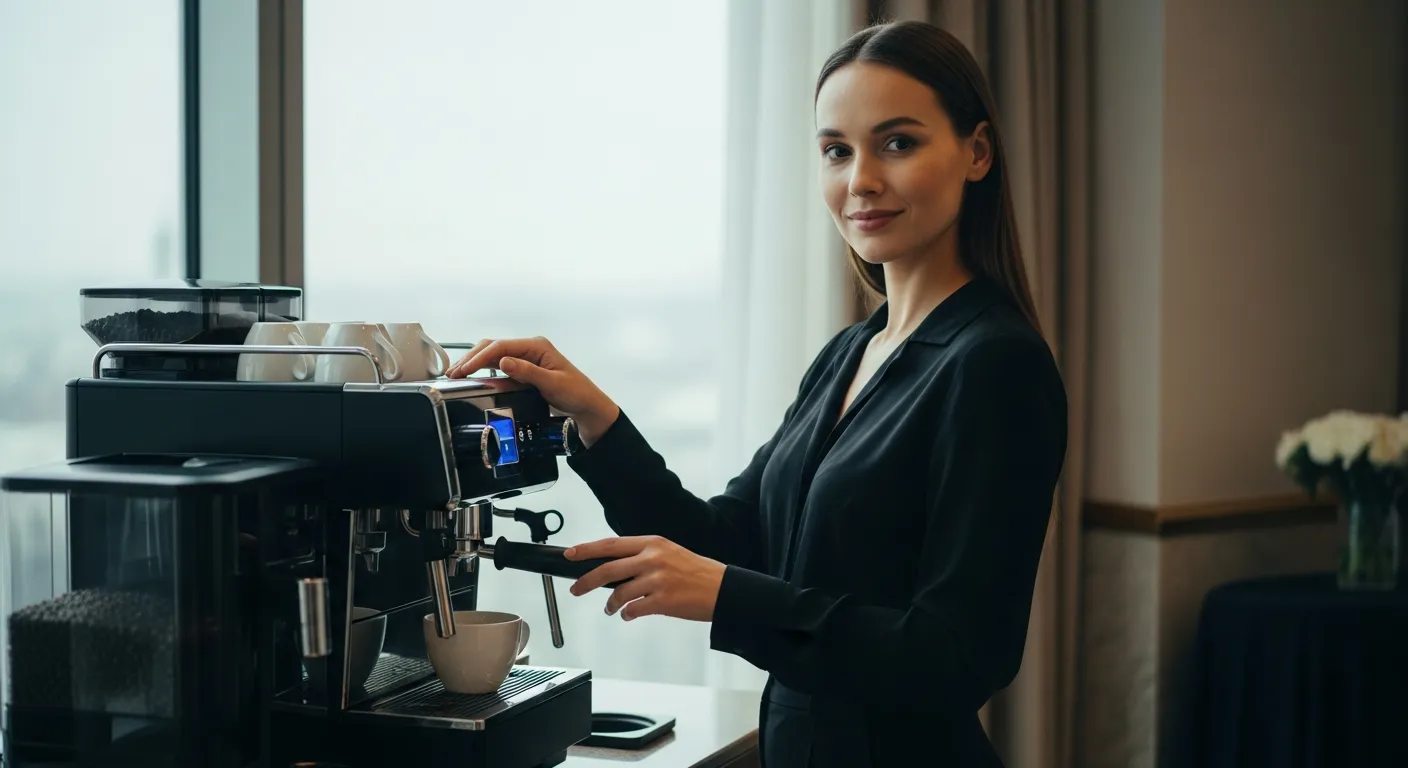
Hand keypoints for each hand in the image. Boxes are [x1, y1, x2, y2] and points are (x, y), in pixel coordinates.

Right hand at [445, 336, 618, 445]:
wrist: (587, 407)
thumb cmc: (576, 393)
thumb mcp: (553, 384)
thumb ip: (528, 372)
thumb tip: (503, 361)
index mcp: (537, 346)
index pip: (501, 346)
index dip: (479, 357)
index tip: (464, 370)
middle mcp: (530, 349)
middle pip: (493, 347)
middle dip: (471, 358)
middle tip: (452, 373)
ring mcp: (526, 358)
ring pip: (492, 355)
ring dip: (474, 363)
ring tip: (455, 374)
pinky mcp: (523, 370)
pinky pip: (498, 366)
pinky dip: (483, 370)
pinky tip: (471, 377)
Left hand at [565, 536, 725, 621]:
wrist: (722, 589)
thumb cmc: (696, 572)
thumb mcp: (669, 553)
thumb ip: (643, 557)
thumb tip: (615, 568)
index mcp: (653, 543)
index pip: (611, 545)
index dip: (587, 550)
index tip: (571, 554)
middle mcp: (653, 558)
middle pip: (608, 569)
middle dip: (587, 581)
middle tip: (576, 589)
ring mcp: (658, 580)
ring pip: (619, 593)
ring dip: (610, 605)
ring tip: (611, 609)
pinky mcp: (663, 601)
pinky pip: (634, 610)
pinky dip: (627, 614)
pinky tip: (629, 614)